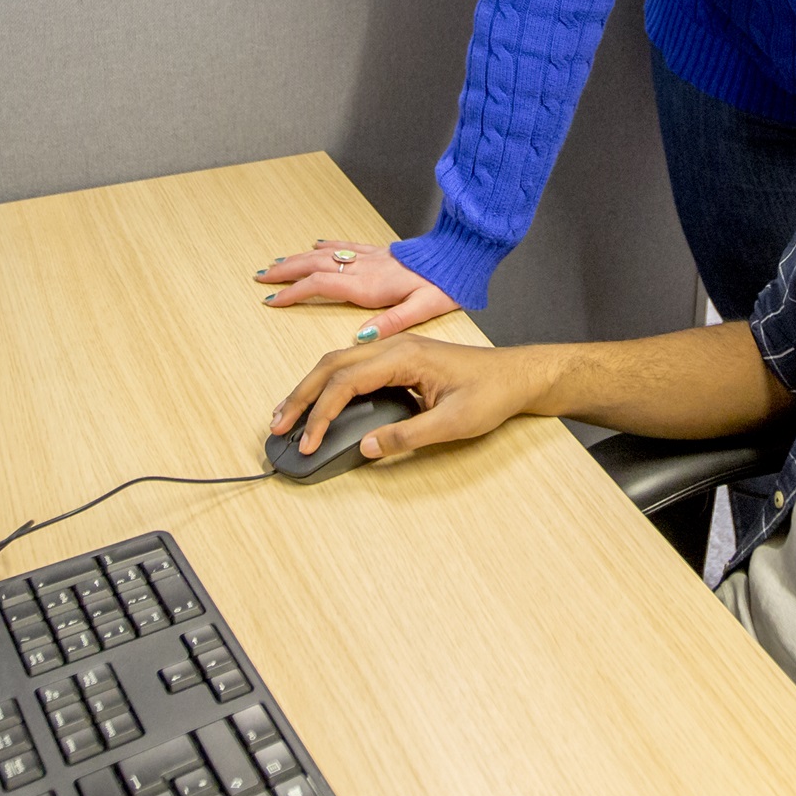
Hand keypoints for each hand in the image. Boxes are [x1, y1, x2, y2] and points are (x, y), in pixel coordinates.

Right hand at [256, 241, 458, 342]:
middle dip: (285, 273)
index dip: (294, 292)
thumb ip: (392, 323)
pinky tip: (315, 245)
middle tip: (261, 278)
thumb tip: (361, 337)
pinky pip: (345, 246)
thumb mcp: (424, 309)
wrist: (460, 256)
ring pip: (325, 255)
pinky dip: (326, 246)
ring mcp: (370, 258)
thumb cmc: (445, 285)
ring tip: (276, 264)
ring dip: (298, 259)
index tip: (273, 300)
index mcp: (370, 287)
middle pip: (314, 266)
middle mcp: (364, 269)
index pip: (321, 285)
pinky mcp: (379, 252)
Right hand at [269, 331, 562, 458]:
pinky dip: (329, 386)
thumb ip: (408, 436)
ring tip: (287, 416)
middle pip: (331, 366)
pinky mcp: (398, 361)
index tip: (309, 442)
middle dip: (300, 396)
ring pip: (337, 365)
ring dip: (310, 390)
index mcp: (404, 356)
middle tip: (277, 426)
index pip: (347, 382)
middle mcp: (394, 347)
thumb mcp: (454, 423)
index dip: (322, 413)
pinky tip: (319, 404)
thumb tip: (365, 447)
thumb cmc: (492, 393)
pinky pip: (353, 369)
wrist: (518, 375)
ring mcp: (394, 351)